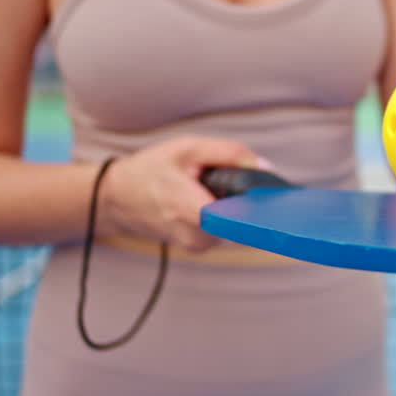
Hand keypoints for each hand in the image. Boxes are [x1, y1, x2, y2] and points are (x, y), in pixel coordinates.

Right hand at [99, 137, 266, 251]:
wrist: (117, 197)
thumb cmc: (150, 171)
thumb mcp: (187, 149)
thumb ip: (230, 154)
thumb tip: (264, 167)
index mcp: (190, 210)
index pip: (240, 219)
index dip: (262, 208)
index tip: (278, 200)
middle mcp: (196, 235)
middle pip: (243, 217)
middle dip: (242, 196)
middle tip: (221, 178)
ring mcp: (197, 245)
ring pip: (235, 223)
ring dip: (231, 203)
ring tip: (206, 187)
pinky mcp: (198, 247)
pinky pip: (224, 227)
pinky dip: (222, 211)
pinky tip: (205, 198)